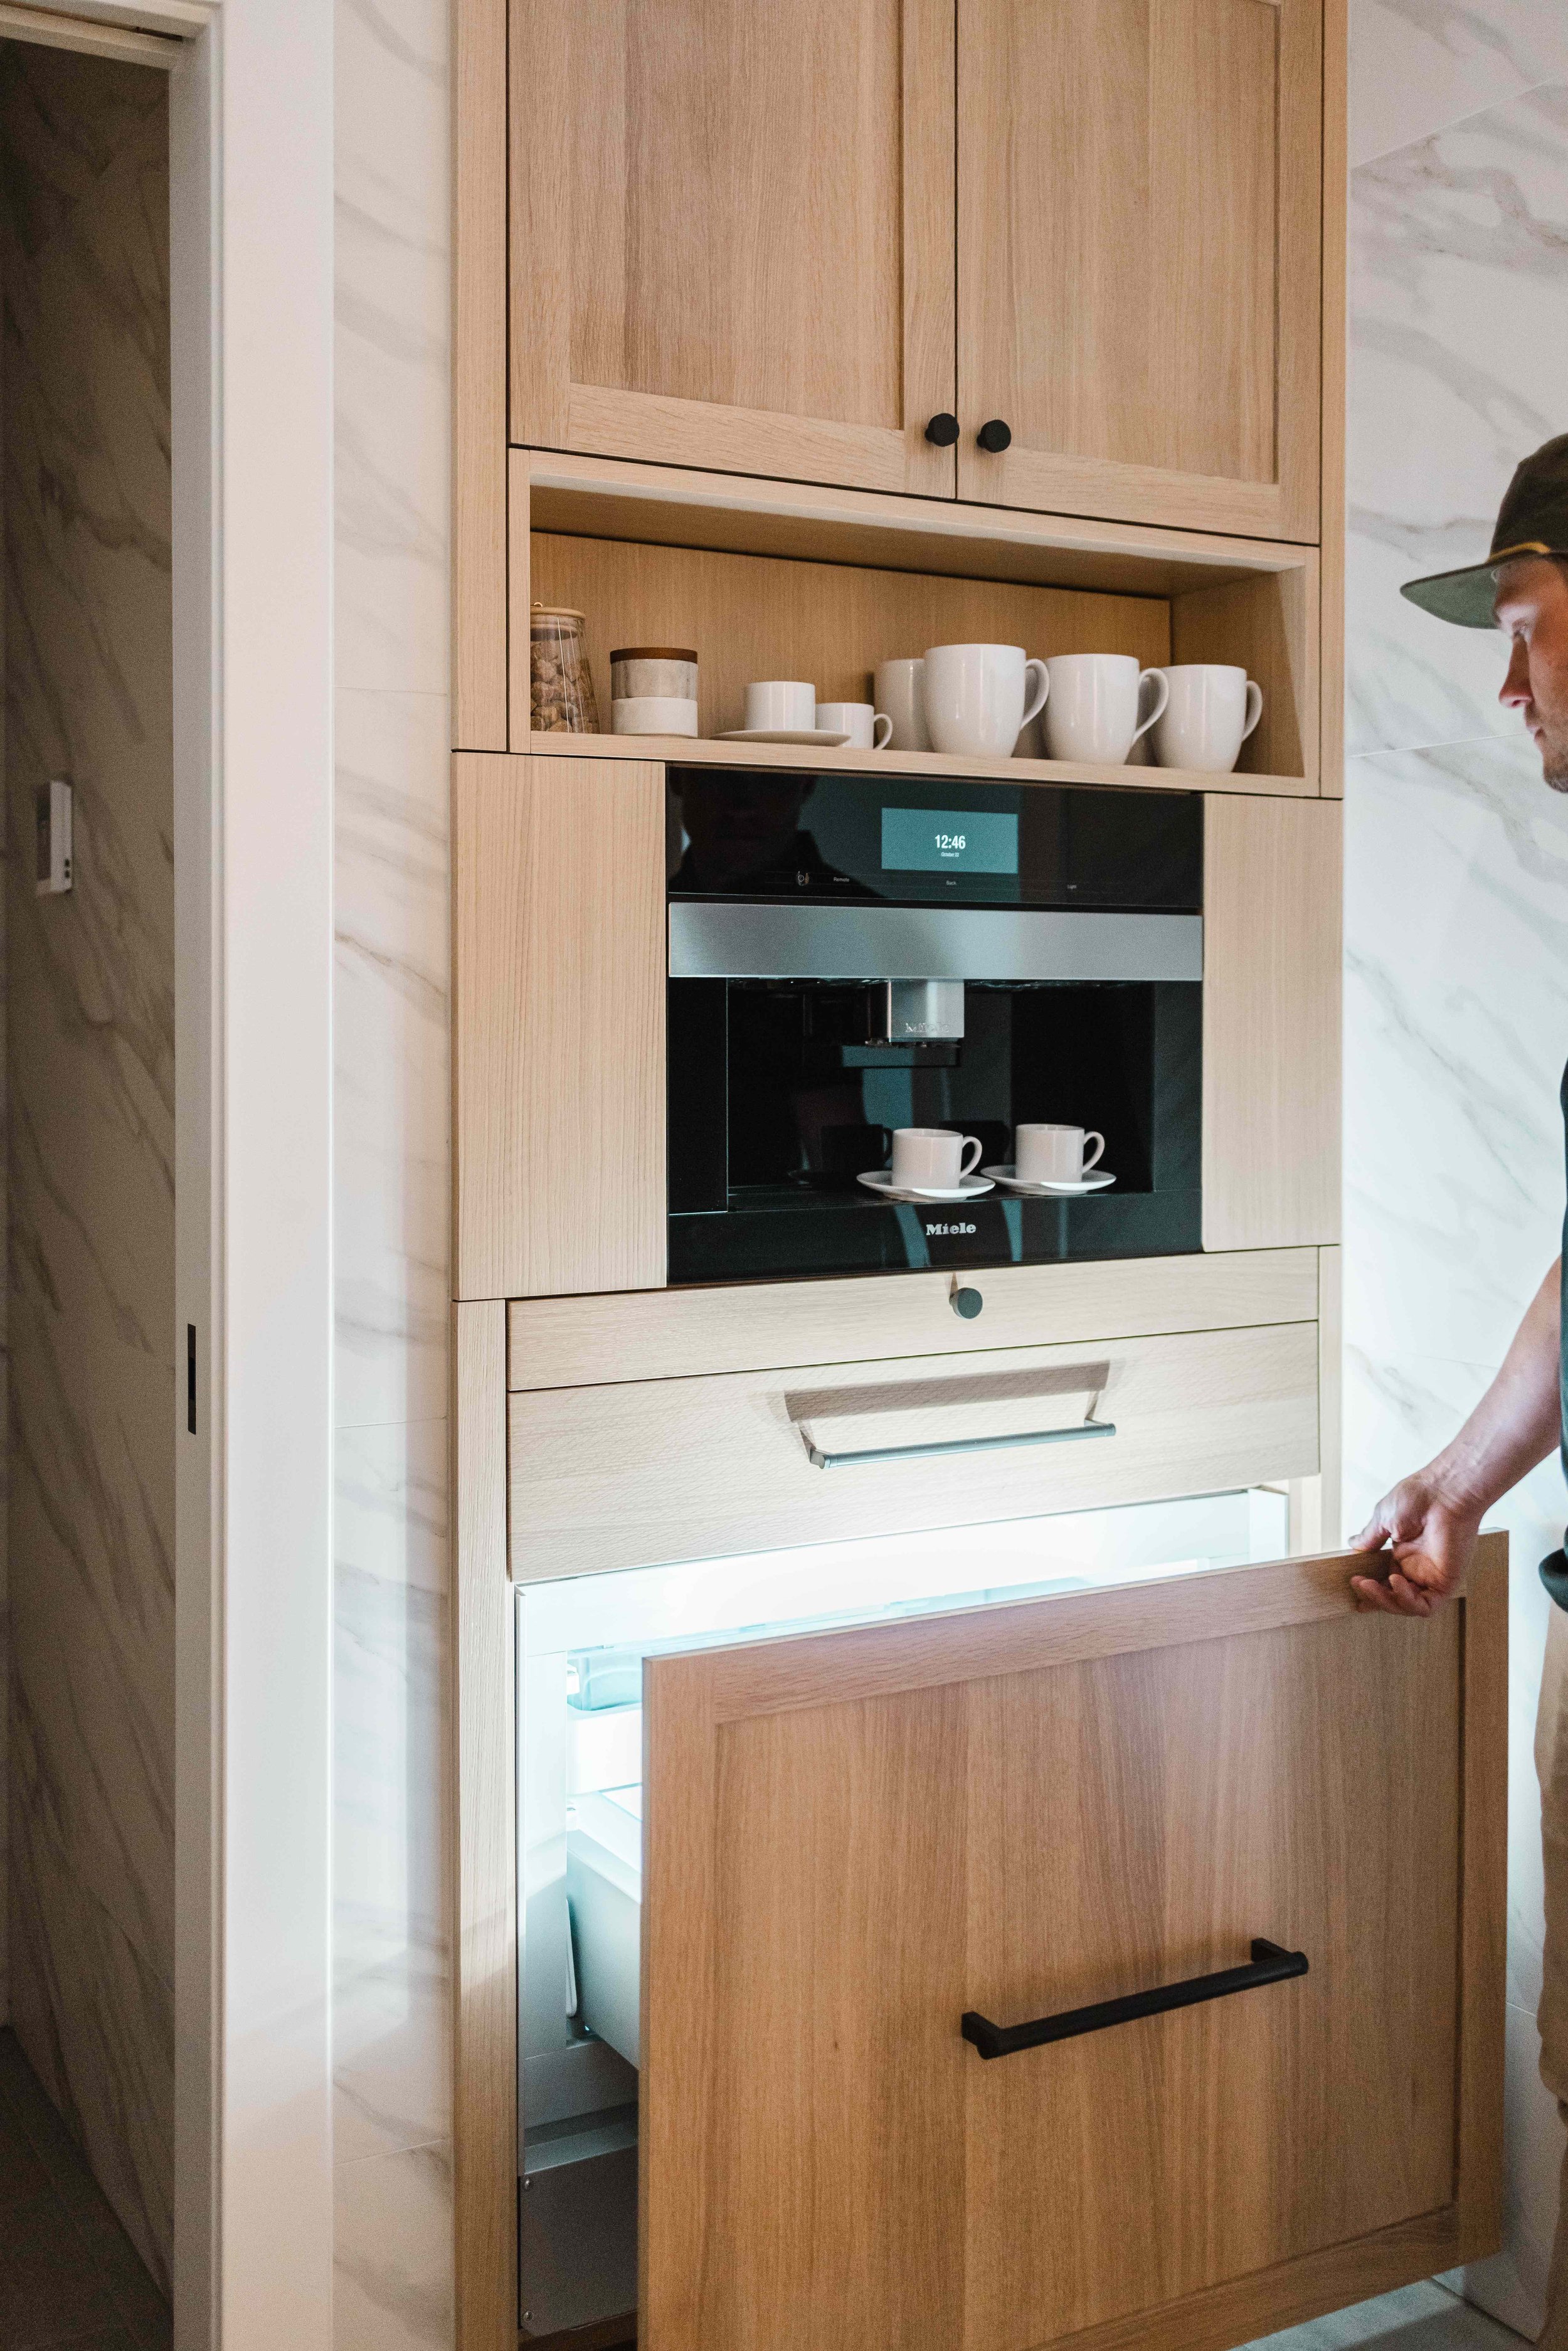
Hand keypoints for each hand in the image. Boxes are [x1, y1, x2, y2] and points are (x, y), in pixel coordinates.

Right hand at [1347, 1471, 1483, 1616]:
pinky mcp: (1446, 1581)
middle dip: (1374, 1598)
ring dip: (1386, 1601)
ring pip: (1407, 1606)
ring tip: (1368, 1585)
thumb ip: (1370, 1537)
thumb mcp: (1383, 1518)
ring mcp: (1432, 1575)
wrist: (1444, 1492)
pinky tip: (1395, 1582)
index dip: (1371, 1589)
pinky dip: (1407, 1601)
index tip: (1354, 1587)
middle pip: (1394, 1597)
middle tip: (1357, 1586)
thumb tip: (1353, 1543)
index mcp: (1404, 1553)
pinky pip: (1425, 1605)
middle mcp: (1418, 1567)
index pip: (1385, 1580)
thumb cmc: (1420, 1497)